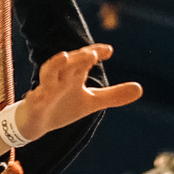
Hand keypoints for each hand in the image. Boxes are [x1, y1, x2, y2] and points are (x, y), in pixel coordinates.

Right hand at [0, 44, 142, 162]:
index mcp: (74, 76)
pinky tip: (37, 95)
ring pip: (48, 74)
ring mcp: (45, 90)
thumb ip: (113, 95)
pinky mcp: (33, 104)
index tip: (109, 50)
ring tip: (64, 56)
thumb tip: (140, 88)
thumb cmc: (63, 107)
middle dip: (79, 57)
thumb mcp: (91, 102)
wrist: (37, 123)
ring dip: (55, 64)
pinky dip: (35, 95)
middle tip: (93, 54)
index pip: (85, 60)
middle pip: (69, 63)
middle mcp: (60, 79)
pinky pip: (33, 99)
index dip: (95, 53)